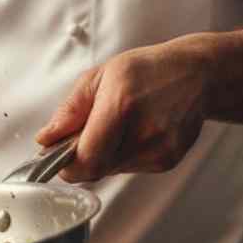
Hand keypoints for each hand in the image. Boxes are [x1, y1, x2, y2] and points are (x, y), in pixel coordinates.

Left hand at [35, 38, 211, 182]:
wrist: (197, 75)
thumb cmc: (147, 70)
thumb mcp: (100, 76)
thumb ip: (70, 110)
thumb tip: (46, 139)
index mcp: (121, 105)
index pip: (86, 158)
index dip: (66, 164)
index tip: (57, 154)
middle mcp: (144, 132)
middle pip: (96, 168)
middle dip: (81, 158)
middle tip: (83, 135)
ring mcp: (159, 150)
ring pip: (111, 171)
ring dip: (102, 156)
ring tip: (115, 126)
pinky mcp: (168, 161)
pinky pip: (130, 169)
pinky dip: (122, 156)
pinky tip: (134, 132)